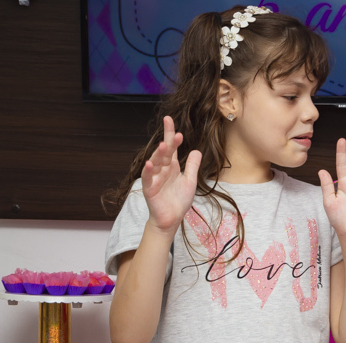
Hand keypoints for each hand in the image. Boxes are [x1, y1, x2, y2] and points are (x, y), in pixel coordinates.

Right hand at [141, 117, 201, 233]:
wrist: (171, 219)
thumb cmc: (178, 201)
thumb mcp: (190, 181)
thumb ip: (192, 166)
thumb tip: (197, 150)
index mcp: (171, 166)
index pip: (171, 147)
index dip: (170, 134)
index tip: (169, 120)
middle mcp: (162, 169)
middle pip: (164, 152)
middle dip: (168, 142)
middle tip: (174, 132)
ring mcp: (155, 178)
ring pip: (155, 163)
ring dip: (158, 154)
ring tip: (163, 145)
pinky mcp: (150, 189)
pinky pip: (148, 178)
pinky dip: (148, 171)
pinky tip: (150, 163)